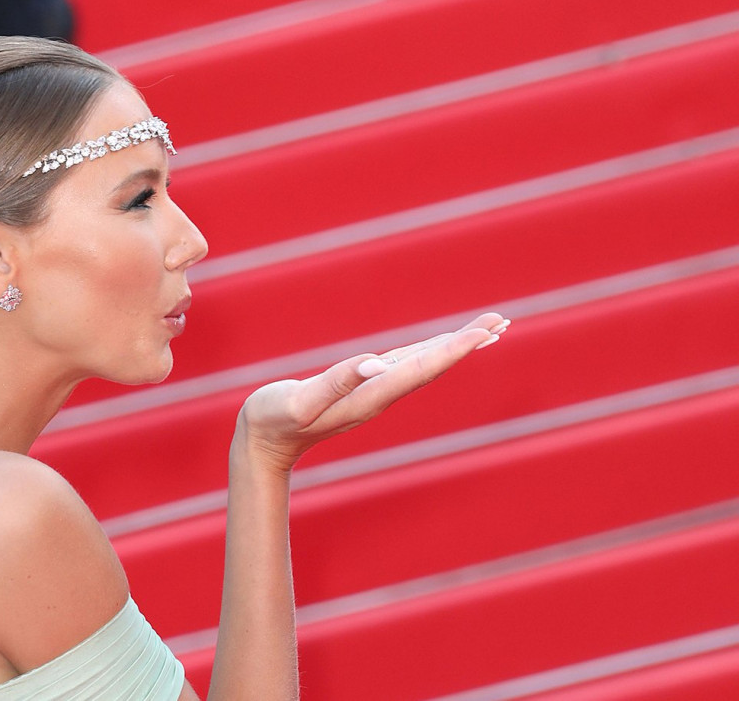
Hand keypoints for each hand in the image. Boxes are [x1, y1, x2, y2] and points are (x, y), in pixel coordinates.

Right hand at [236, 313, 509, 469]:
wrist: (262, 443)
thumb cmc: (274, 420)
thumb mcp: (300, 401)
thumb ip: (336, 382)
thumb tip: (375, 364)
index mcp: (369, 395)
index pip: (421, 368)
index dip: (454, 348)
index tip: (485, 331)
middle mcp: (379, 394)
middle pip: (433, 366)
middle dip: (467, 344)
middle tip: (502, 322)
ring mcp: (372, 392)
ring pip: (424, 365)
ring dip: (455, 347)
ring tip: (487, 330)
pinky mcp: (361, 387)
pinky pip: (405, 366)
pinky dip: (430, 351)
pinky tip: (440, 345)